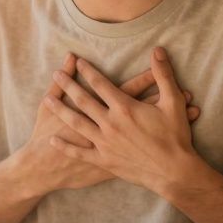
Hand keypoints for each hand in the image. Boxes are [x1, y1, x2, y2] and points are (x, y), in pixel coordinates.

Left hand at [44, 47, 200, 193]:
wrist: (174, 172)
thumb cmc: (175, 137)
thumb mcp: (173, 102)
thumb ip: (163, 75)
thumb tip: (157, 51)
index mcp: (124, 108)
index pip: (100, 84)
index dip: (87, 71)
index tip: (77, 61)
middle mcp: (110, 123)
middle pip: (83, 100)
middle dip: (68, 85)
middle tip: (56, 73)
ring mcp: (105, 143)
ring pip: (76, 123)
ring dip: (60, 110)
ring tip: (47, 99)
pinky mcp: (104, 161)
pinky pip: (80, 152)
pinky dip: (65, 146)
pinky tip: (52, 139)